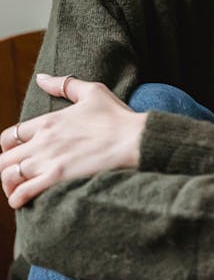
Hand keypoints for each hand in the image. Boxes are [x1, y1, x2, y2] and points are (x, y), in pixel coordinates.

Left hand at [0, 74, 146, 208]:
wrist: (134, 139)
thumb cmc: (117, 116)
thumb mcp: (92, 91)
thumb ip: (63, 84)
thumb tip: (40, 78)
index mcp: (48, 121)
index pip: (9, 136)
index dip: (7, 148)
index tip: (16, 154)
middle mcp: (42, 140)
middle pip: (3, 158)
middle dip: (5, 168)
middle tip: (16, 176)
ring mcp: (48, 159)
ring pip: (8, 176)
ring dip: (8, 185)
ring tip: (17, 190)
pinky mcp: (57, 177)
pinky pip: (23, 192)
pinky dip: (17, 198)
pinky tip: (22, 201)